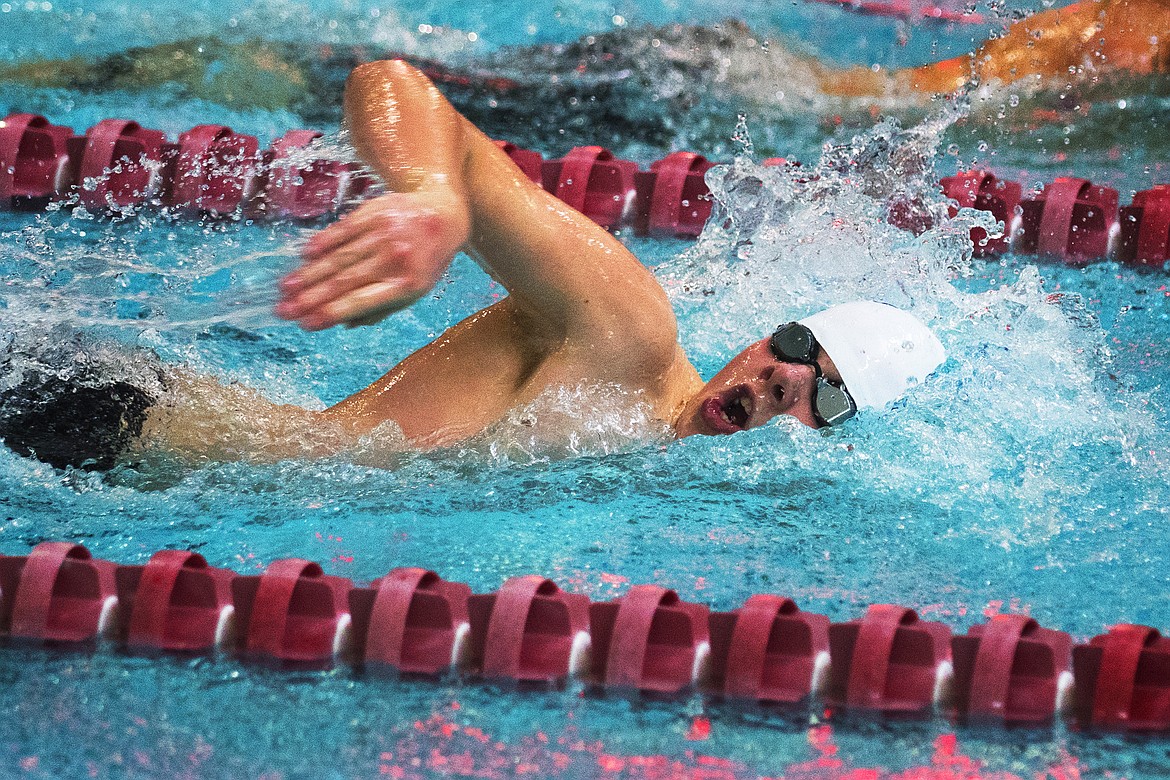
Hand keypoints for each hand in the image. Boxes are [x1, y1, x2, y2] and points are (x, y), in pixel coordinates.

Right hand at [275, 188, 469, 329]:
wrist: (442, 216)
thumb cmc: (424, 261)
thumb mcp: (414, 291)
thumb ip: (380, 309)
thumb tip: (342, 324)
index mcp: (406, 285)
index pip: (361, 302)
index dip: (331, 313)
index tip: (305, 324)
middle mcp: (395, 259)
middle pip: (344, 281)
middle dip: (310, 298)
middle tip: (283, 310)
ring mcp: (384, 234)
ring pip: (340, 257)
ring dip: (309, 274)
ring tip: (286, 287)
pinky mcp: (375, 213)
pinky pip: (344, 230)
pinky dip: (323, 243)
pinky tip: (304, 255)